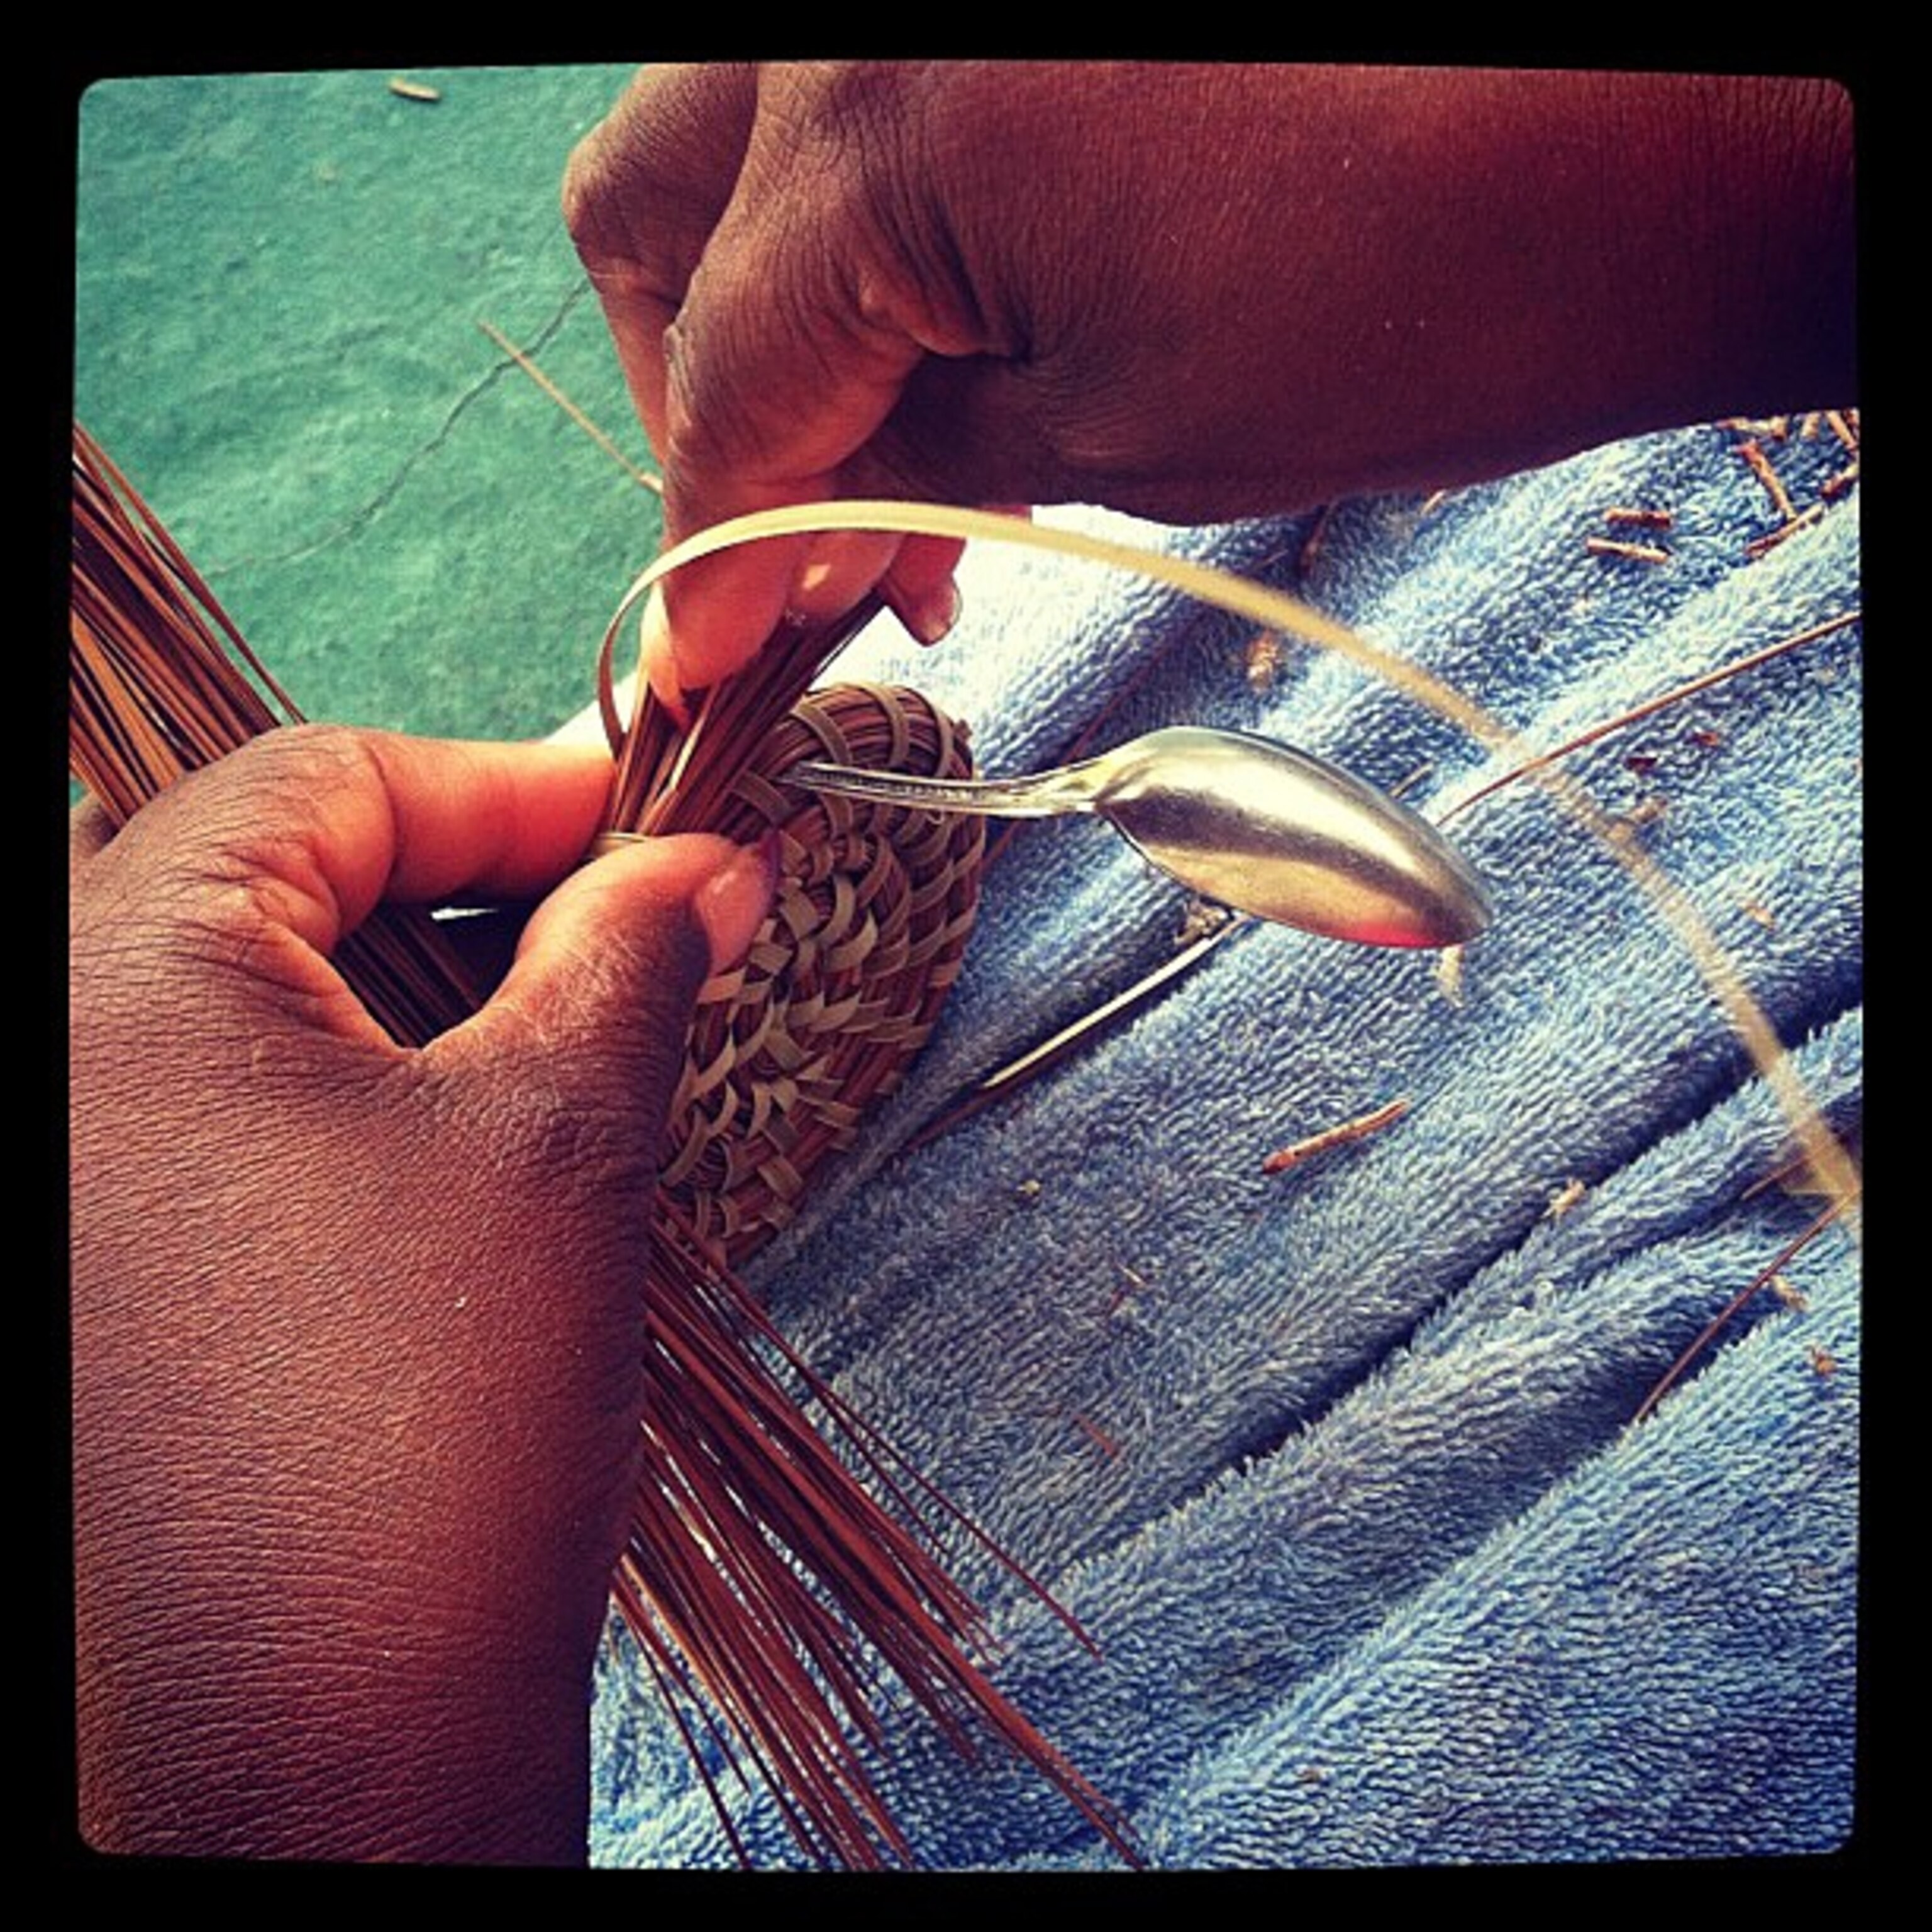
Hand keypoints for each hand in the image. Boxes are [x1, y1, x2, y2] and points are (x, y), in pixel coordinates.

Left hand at [69, 726, 774, 1862]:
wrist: (327, 1749)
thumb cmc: (426, 1431)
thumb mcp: (561, 1138)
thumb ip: (630, 952)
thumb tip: (710, 857)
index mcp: (110, 977)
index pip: (319, 782)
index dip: (505, 786)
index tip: (645, 823)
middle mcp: (46, 1061)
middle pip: (266, 875)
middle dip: (459, 882)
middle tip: (617, 917)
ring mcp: (63, 1178)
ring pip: (240, 993)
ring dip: (409, 987)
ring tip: (555, 1033)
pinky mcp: (92, 1270)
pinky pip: (207, 1107)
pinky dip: (343, 1085)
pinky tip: (456, 1139)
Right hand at [565, 61, 1853, 704]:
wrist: (1666, 121)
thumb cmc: (1447, 290)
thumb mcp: (1126, 439)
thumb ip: (907, 472)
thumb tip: (776, 540)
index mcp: (882, 124)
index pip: (727, 387)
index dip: (711, 552)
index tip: (707, 657)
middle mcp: (864, 4)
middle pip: (661, 218)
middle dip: (708, 406)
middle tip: (802, 550)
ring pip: (740, 140)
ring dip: (780, 313)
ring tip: (901, 474)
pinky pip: (854, 94)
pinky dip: (867, 228)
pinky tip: (953, 341)